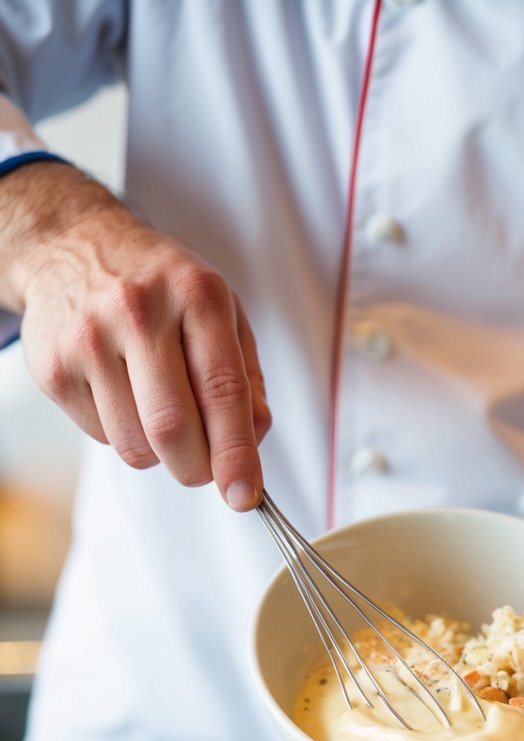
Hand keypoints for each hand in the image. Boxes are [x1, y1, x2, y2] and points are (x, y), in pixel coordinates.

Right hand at [9, 166, 269, 508]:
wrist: (73, 245)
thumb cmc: (160, 287)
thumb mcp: (220, 311)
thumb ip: (246, 378)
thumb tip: (251, 443)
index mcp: (196, 295)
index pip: (222, 390)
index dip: (236, 453)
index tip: (246, 494)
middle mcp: (139, 311)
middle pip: (172, 428)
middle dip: (197, 468)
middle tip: (204, 469)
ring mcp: (90, 339)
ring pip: (135, 445)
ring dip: (159, 454)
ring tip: (159, 412)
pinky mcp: (54, 367)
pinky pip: (102, 438)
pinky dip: (124, 434)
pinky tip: (123, 395)